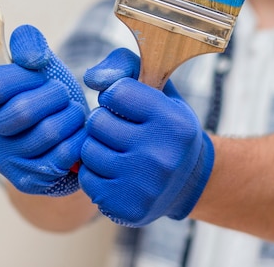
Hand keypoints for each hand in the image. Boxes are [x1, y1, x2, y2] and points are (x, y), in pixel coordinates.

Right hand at [0, 24, 87, 195]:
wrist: (58, 132)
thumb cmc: (41, 91)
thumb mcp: (33, 60)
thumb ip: (28, 42)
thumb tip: (33, 57)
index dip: (26, 76)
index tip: (39, 73)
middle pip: (23, 111)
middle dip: (55, 95)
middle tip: (63, 93)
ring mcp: (3, 161)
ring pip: (48, 133)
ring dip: (71, 116)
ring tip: (72, 111)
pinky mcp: (27, 181)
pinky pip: (64, 156)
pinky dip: (78, 138)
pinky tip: (76, 132)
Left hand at [79, 48, 214, 225]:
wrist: (187, 181)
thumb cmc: (165, 127)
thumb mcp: (159, 89)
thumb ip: (125, 66)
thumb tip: (92, 78)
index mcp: (173, 122)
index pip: (115, 92)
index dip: (116, 96)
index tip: (129, 107)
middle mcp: (161, 156)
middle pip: (96, 122)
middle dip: (103, 122)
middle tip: (121, 130)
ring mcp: (144, 185)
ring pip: (88, 151)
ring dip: (96, 147)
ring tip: (117, 150)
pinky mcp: (127, 207)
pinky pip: (86, 179)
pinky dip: (94, 173)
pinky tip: (114, 172)